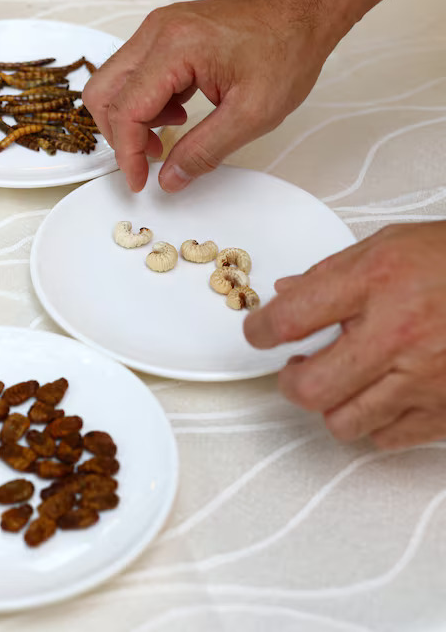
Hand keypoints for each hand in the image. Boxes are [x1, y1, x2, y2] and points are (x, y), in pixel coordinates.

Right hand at [82, 0, 345, 192]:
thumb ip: (204, 151)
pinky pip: (134, 73)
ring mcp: (158, 30)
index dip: (127, 153)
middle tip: (148, 159)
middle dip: (119, 135)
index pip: (126, 110)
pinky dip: (145, 102)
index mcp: (175, 48)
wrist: (305, 8)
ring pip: (115, 83)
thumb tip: (170, 178)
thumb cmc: (287, 46)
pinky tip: (178, 112)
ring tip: (171, 133)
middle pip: (104, 93)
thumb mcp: (252, 114)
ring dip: (132, 118)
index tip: (139, 180)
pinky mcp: (165, 34)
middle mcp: (157, 33)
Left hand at [243, 222, 445, 449]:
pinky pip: (388, 438)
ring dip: (334, 403)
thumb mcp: (389, 246)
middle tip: (300, 366)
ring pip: (343, 422)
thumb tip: (287, 294)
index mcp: (377, 283)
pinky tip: (385, 394)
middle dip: (293, 381)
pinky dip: (377, 421)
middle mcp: (398, 335)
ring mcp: (426, 379)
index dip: (259, 330)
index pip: (288, 319)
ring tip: (346, 379)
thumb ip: (331, 274)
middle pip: (309, 389)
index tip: (259, 333)